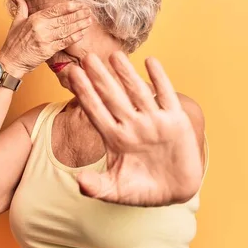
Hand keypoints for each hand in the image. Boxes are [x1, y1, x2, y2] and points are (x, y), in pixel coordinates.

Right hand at [0, 0, 92, 76]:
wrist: (10, 61)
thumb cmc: (13, 44)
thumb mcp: (15, 23)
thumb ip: (21, 9)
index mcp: (34, 19)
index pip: (55, 10)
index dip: (69, 7)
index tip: (79, 4)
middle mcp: (41, 27)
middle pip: (64, 19)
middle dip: (78, 14)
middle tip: (89, 11)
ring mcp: (45, 39)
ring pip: (66, 30)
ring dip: (79, 25)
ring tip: (89, 21)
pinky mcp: (48, 50)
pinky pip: (64, 42)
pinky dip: (74, 37)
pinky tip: (82, 33)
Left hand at [67, 51, 203, 206]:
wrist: (175, 191)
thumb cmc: (143, 190)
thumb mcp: (117, 191)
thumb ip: (97, 187)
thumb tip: (79, 183)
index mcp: (115, 138)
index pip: (95, 110)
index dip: (84, 92)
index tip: (72, 75)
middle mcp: (132, 125)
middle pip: (113, 96)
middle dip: (100, 77)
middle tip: (87, 57)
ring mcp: (154, 121)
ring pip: (137, 92)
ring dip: (127, 74)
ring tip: (116, 56)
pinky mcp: (175, 121)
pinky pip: (166, 96)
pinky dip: (160, 80)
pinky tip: (151, 62)